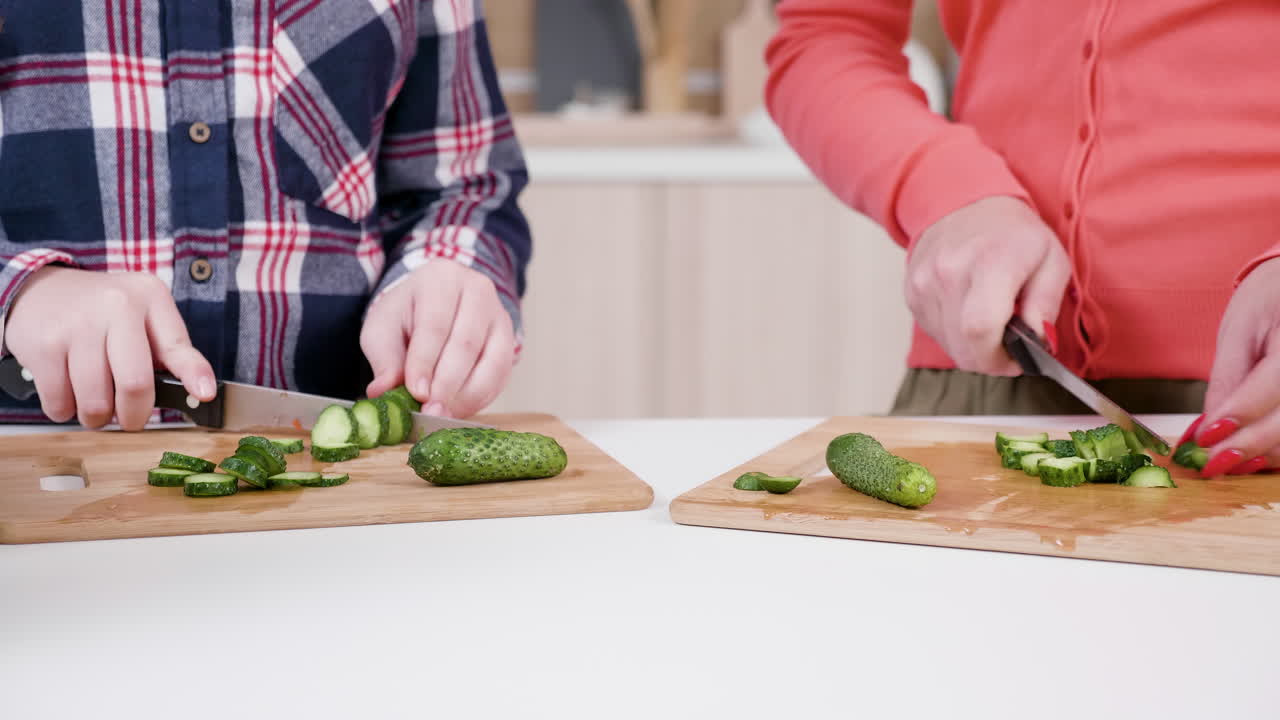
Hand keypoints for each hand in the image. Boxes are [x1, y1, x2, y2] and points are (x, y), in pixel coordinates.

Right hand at [4, 267, 216, 429]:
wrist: (40, 291)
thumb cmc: (102, 314)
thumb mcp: (145, 316)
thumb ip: (172, 351)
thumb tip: (202, 392)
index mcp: (150, 296)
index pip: (177, 344)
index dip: (194, 374)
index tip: (205, 394)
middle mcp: (116, 305)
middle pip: (135, 384)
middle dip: (134, 416)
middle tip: (129, 419)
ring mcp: (77, 324)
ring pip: (95, 402)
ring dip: (97, 417)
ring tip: (95, 403)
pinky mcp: (44, 345)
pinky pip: (60, 402)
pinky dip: (65, 410)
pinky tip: (68, 391)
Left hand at [361, 261, 515, 418]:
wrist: (434, 304)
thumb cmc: (407, 315)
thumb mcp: (383, 328)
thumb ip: (383, 359)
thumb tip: (381, 391)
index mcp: (441, 279)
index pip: (435, 324)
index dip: (426, 362)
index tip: (417, 393)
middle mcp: (477, 291)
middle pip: (467, 343)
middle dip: (447, 383)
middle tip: (430, 410)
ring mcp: (499, 316)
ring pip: (492, 361)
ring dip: (467, 395)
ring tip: (443, 414)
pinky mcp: (510, 341)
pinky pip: (501, 375)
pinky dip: (481, 398)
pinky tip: (458, 410)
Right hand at [905, 196, 1072, 374]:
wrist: (964, 204)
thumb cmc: (1013, 234)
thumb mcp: (1051, 260)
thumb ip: (1046, 305)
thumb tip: (1037, 342)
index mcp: (989, 262)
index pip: (980, 329)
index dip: (997, 358)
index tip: (1015, 360)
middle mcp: (949, 272)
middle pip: (962, 346)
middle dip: (989, 359)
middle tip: (1008, 348)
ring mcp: (924, 283)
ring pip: (948, 344)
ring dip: (972, 346)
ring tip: (990, 322)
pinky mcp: (911, 293)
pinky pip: (935, 332)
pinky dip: (955, 334)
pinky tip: (968, 312)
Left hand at [1185, 257, 1279, 476]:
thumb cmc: (1269, 301)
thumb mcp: (1239, 332)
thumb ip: (1228, 381)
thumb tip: (1209, 428)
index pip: (1276, 383)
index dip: (1241, 415)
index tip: (1205, 438)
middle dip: (1251, 444)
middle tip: (1212, 463)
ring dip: (1267, 453)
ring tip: (1229, 461)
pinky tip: (1255, 454)